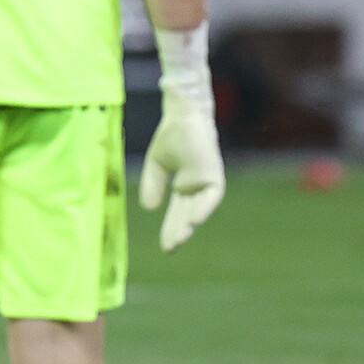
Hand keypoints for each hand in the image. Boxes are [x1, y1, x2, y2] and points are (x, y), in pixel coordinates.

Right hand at [139, 90, 224, 250]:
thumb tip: (149, 209)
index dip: (171, 228)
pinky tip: (195, 220)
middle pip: (188, 214)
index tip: (165, 247)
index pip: (178, 212)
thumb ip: (154, 185)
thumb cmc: (172, 136)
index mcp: (186, 185)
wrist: (182, 114)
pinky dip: (204, 208)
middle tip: (169, 250)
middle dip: (179, 231)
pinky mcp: (214, 173)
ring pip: (200, 208)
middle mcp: (199, 186)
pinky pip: (212, 195)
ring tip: (179, 240)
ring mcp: (207, 181)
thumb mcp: (157, 165)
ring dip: (190, 224)